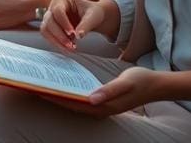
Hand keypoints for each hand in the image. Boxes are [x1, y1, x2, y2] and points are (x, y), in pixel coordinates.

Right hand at [40, 0, 106, 50]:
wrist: (92, 18)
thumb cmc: (93, 13)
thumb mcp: (93, 16)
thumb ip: (86, 25)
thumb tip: (79, 36)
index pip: (58, 11)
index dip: (64, 23)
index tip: (73, 34)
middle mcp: (52, 7)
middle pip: (49, 21)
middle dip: (59, 35)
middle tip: (71, 46)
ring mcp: (50, 18)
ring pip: (45, 30)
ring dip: (56, 42)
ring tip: (71, 49)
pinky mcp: (50, 28)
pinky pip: (49, 37)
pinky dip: (58, 44)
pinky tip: (69, 48)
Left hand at [43, 67, 163, 116]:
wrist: (156, 85)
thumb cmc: (141, 81)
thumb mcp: (125, 83)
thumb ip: (108, 91)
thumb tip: (90, 99)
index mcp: (104, 107)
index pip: (73, 104)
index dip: (55, 98)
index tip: (39, 90)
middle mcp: (100, 109)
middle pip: (71, 104)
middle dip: (53, 96)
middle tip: (34, 86)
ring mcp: (101, 106)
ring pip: (75, 102)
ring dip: (60, 94)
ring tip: (44, 84)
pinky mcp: (103, 101)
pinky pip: (81, 98)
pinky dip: (70, 92)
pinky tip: (63, 84)